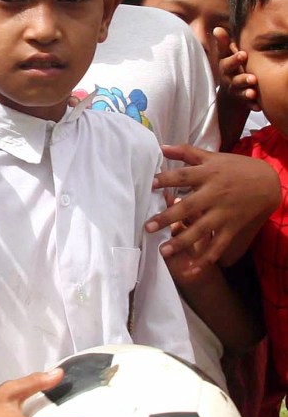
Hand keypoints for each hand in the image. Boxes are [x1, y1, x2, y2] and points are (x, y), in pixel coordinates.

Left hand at [146, 144, 280, 267]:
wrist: (267, 182)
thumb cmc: (235, 168)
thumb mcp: (212, 156)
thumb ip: (186, 152)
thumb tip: (161, 146)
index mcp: (209, 174)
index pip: (184, 176)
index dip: (167, 180)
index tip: (150, 185)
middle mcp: (215, 194)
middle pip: (189, 206)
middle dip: (168, 218)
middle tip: (148, 227)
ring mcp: (224, 213)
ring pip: (202, 229)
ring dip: (182, 241)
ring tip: (163, 251)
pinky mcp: (232, 227)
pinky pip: (218, 245)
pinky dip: (207, 259)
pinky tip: (192, 270)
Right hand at [214, 26, 259, 109]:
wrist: (229, 91)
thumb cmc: (230, 68)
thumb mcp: (226, 56)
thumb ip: (223, 44)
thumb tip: (217, 28)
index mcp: (225, 67)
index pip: (227, 62)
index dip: (234, 59)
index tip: (243, 55)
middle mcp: (228, 80)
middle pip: (233, 79)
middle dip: (242, 78)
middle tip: (252, 77)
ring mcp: (235, 91)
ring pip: (240, 92)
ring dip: (246, 92)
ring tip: (253, 92)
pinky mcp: (242, 101)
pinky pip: (247, 105)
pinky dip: (252, 105)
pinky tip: (258, 105)